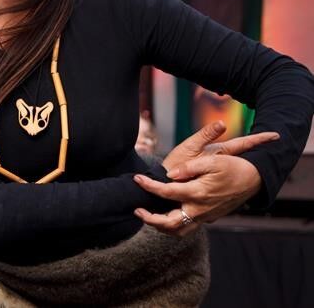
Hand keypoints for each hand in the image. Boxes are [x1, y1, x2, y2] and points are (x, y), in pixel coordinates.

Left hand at [135, 154, 262, 235]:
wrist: (255, 180)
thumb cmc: (233, 167)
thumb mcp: (212, 160)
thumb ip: (189, 168)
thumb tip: (171, 175)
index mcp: (198, 193)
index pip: (166, 192)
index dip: (149, 186)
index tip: (137, 179)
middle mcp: (200, 209)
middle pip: (170, 223)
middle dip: (150, 219)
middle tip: (137, 210)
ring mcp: (205, 216)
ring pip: (179, 231)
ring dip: (161, 226)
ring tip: (147, 216)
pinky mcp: (209, 218)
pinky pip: (188, 228)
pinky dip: (173, 226)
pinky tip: (166, 216)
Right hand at [161, 121, 278, 172]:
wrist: (162, 186)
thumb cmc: (174, 165)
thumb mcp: (188, 147)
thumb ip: (205, 135)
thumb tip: (222, 123)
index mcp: (219, 155)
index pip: (243, 143)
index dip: (259, 139)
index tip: (276, 135)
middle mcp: (222, 164)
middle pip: (244, 154)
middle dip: (258, 147)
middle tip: (272, 139)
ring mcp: (218, 172)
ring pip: (237, 164)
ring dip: (247, 157)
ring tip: (257, 153)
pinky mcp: (212, 181)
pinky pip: (227, 174)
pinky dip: (234, 170)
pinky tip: (234, 169)